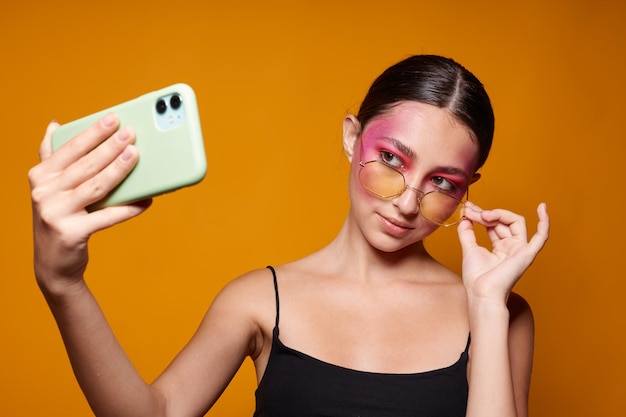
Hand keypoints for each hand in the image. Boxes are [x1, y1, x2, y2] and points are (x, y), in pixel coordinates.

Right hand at [28, 115, 150, 291]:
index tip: (114, 118)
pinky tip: (146, 200)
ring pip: (96, 187)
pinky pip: (107, 217)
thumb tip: (55, 125)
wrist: (52, 262)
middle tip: (132, 133)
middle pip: (86, 165)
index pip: (70, 148)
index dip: (93, 132)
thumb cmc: (59, 216)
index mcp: (40, 175)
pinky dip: (128, 208)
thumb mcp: (49, 186)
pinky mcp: (71, 233)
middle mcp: (44, 192)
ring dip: (119, 170)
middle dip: (110, 147)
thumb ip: (51, 157)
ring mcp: (56, 213)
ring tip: (136, 156)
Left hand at [457, 201, 549, 301]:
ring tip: (484, 215)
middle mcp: (512, 247)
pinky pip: (541, 236)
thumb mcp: (469, 248)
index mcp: (500, 248)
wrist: (481, 292)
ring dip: (499, 214)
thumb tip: (465, 217)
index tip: (467, 209)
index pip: (494, 224)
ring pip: (516, 222)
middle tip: (471, 210)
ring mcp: (521, 250)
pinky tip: (542, 207)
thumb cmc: (476, 277)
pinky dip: (544, 221)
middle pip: (503, 221)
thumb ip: (467, 232)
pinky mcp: (527, 254)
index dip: (481, 214)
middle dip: (486, 213)